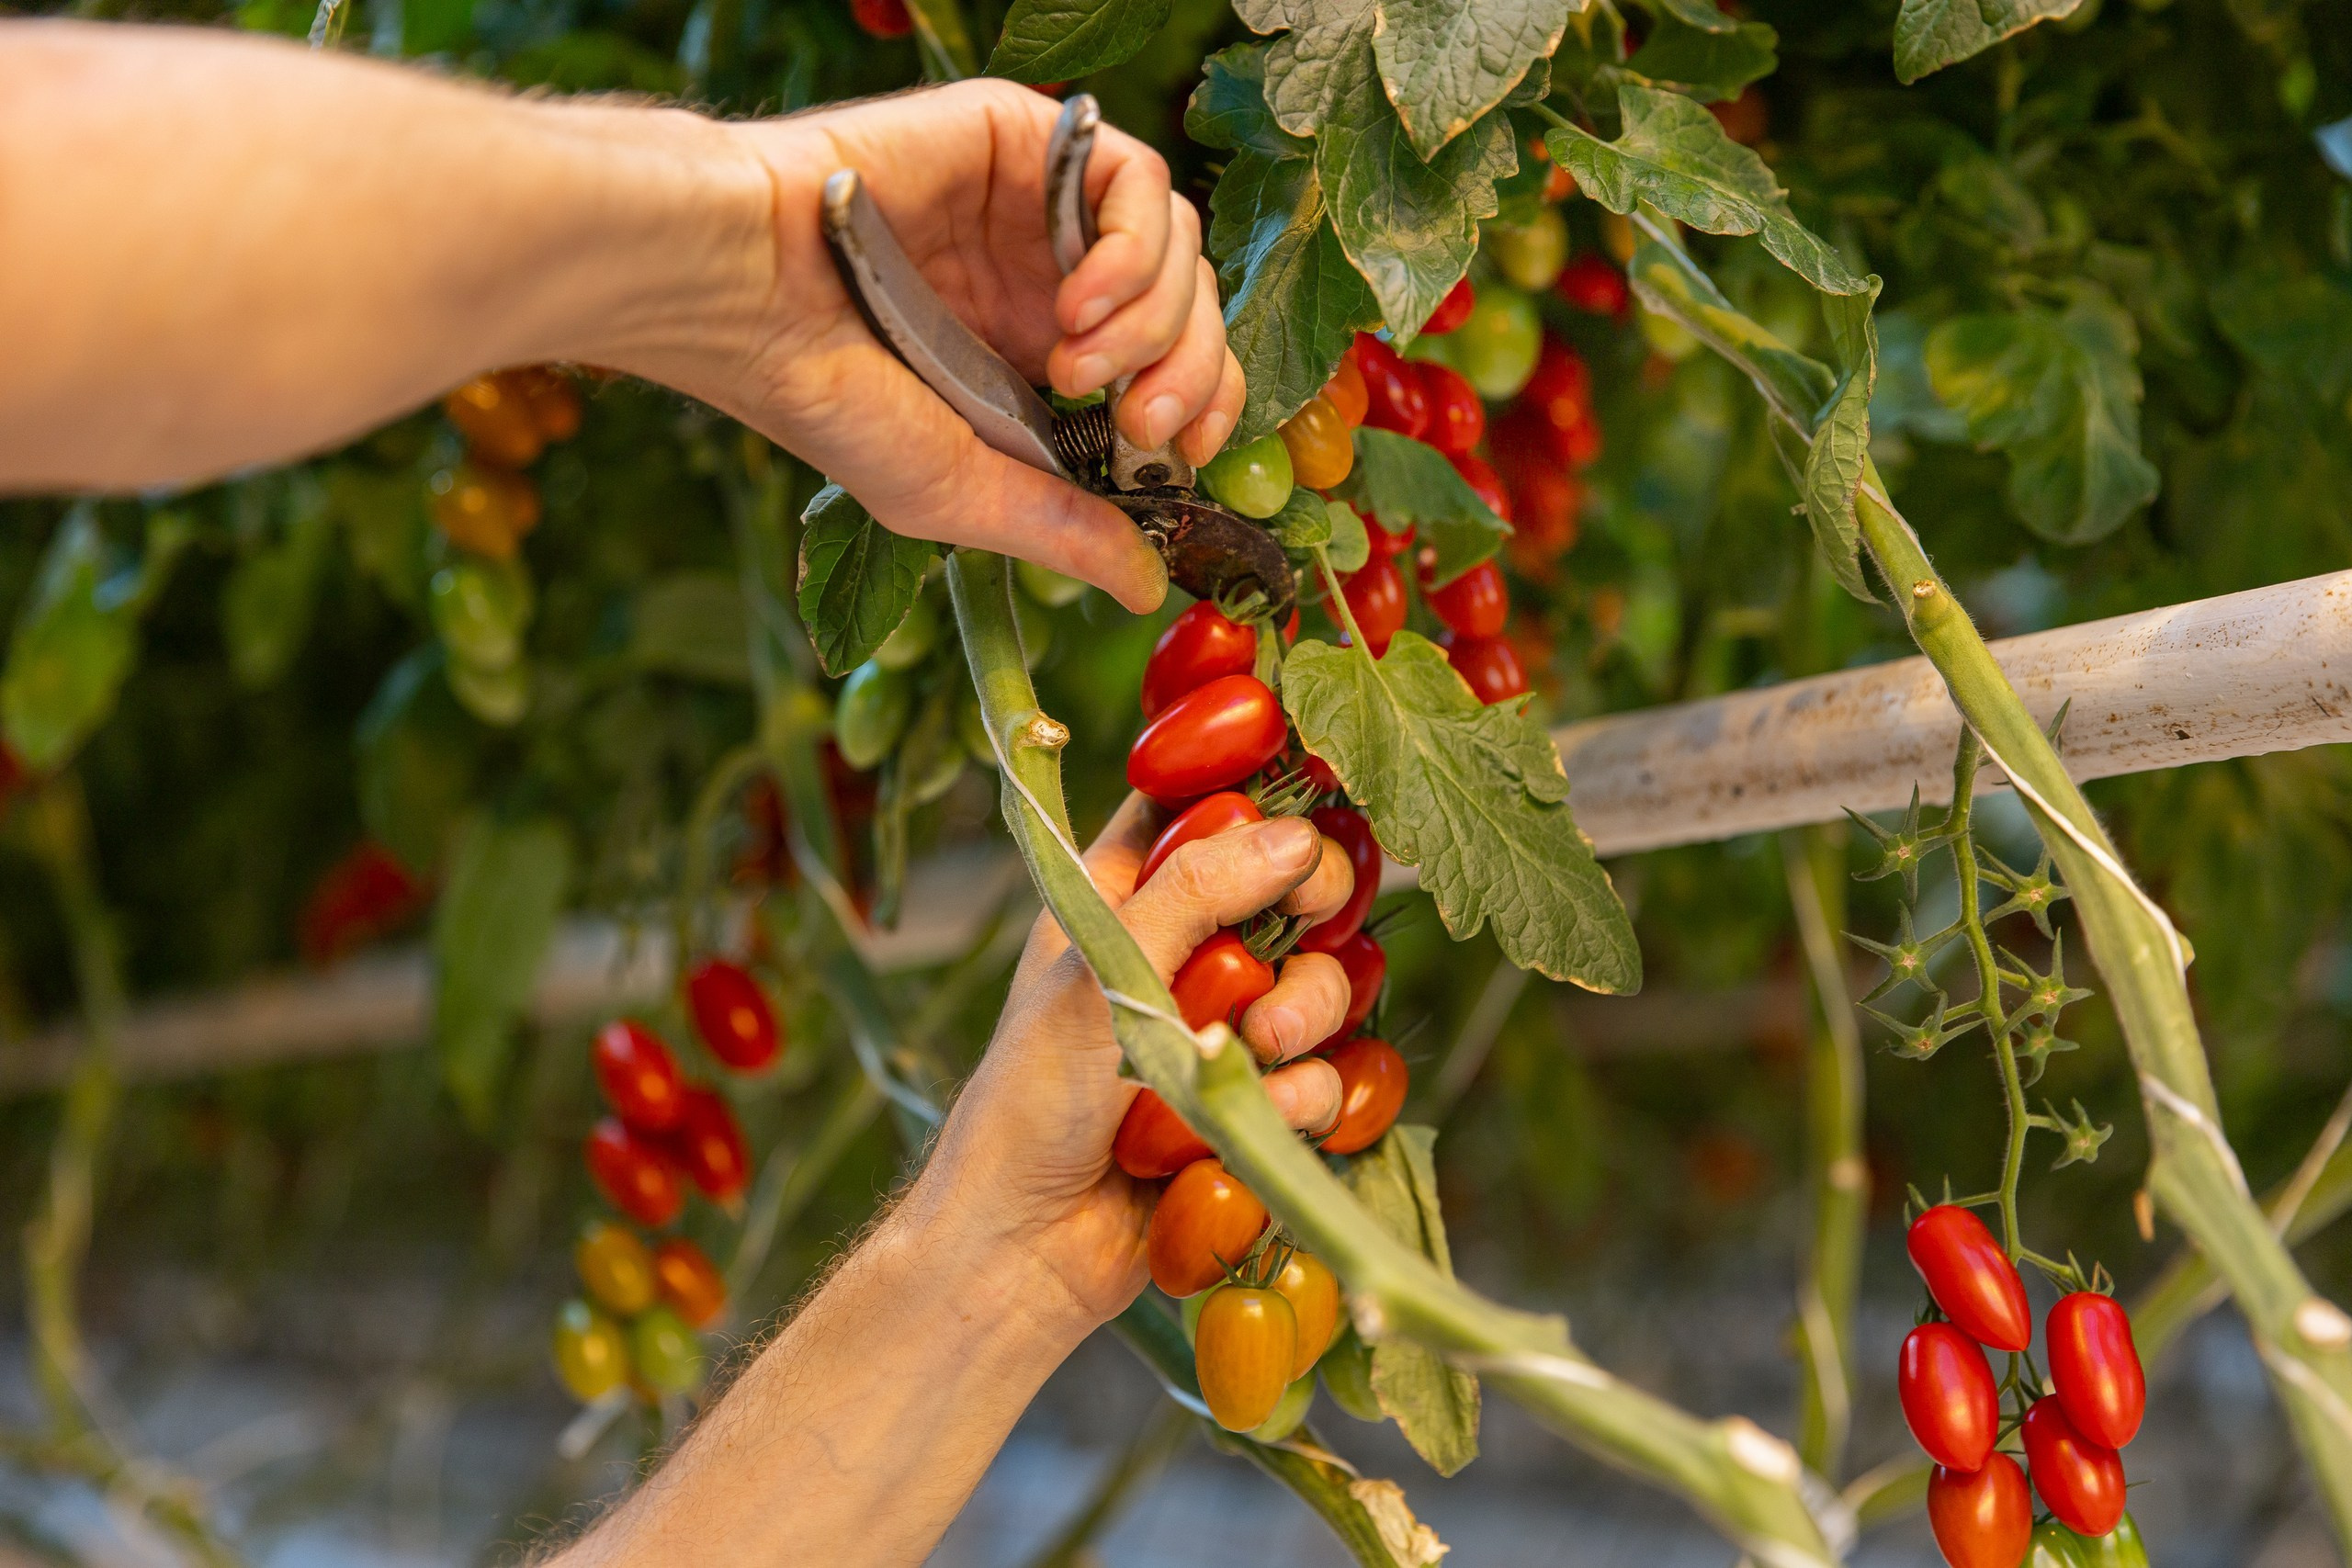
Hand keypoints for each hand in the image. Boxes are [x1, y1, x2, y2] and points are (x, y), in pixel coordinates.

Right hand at [699, 83, 1241, 611]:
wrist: (748, 295)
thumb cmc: (829, 399)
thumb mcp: (959, 490)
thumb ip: (1061, 528)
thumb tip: (1147, 586)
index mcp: (1039, 355)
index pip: (1171, 368)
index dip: (1203, 408)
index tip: (1182, 456)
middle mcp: (1049, 276)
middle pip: (1191, 307)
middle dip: (1191, 376)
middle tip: (1146, 425)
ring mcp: (1040, 206)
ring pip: (1176, 243)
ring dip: (1157, 321)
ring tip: (1081, 368)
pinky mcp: (1026, 142)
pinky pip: (1135, 177)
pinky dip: (1134, 249)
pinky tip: (1079, 303)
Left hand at [912, 798, 1356, 1326]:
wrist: (1026, 1251)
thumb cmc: (1031, 1100)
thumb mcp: (1099, 970)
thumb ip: (1195, 893)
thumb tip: (1296, 839)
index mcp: (1124, 891)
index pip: (1204, 801)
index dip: (1263, 795)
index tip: (1306, 805)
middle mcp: (1186, 948)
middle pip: (1296, 884)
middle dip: (1312, 909)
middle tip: (1298, 929)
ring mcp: (1229, 1028)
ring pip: (1327, 983)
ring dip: (1307, 1013)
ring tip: (1257, 1051)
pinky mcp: (1260, 1104)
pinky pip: (1331, 1077)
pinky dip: (1310, 1096)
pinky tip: (1269, 1117)